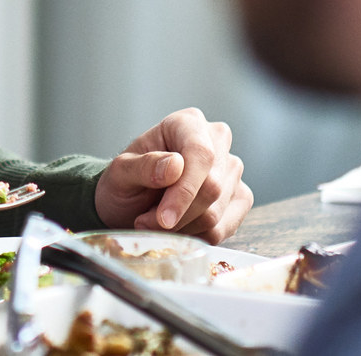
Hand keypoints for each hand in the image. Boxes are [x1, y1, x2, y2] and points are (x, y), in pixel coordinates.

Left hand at [93, 107, 251, 241]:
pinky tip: (175, 228)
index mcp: (188, 123)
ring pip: (216, 213)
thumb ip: (143, 166)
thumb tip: (176, 165)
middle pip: (212, 187)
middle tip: (145, 223)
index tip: (164, 218)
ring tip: (155, 222)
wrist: (129, 202)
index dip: (185, 190)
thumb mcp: (120, 172)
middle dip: (177, 214)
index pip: (201, 154)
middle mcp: (217, 141)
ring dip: (181, 228)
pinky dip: (195, 237)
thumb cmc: (126, 181)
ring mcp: (232, 170)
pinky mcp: (240, 198)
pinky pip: (223, 229)